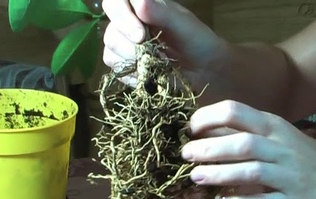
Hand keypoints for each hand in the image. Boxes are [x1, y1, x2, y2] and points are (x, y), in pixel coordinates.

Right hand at [101, 0, 225, 95]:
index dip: (121, 16)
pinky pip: (116, 68)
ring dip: (134, 60)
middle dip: (129, 45)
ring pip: (111, 50)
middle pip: (111, 30)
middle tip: (152, 54)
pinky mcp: (124, 64)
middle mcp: (128, 21)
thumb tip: (140, 3)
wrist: (204, 70)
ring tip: (158, 63)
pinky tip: (150, 73)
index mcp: (141, 5)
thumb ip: (162, 13)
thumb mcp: (183, 24)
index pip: (115, 2)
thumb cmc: (196, 41)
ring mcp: (124, 43)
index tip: (140, 35)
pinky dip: (133, 73)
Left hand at [182, 100, 315, 198]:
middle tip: (186, 155)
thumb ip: (245, 134)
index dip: (208, 118)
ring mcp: (288, 176)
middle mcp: (281, 148)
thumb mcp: (278, 137)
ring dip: (220, 174)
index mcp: (274, 126)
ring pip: (251, 172)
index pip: (236, 112)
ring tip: (196, 177)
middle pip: (242, 143)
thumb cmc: (302, 157)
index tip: (190, 129)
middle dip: (209, 149)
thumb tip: (202, 133)